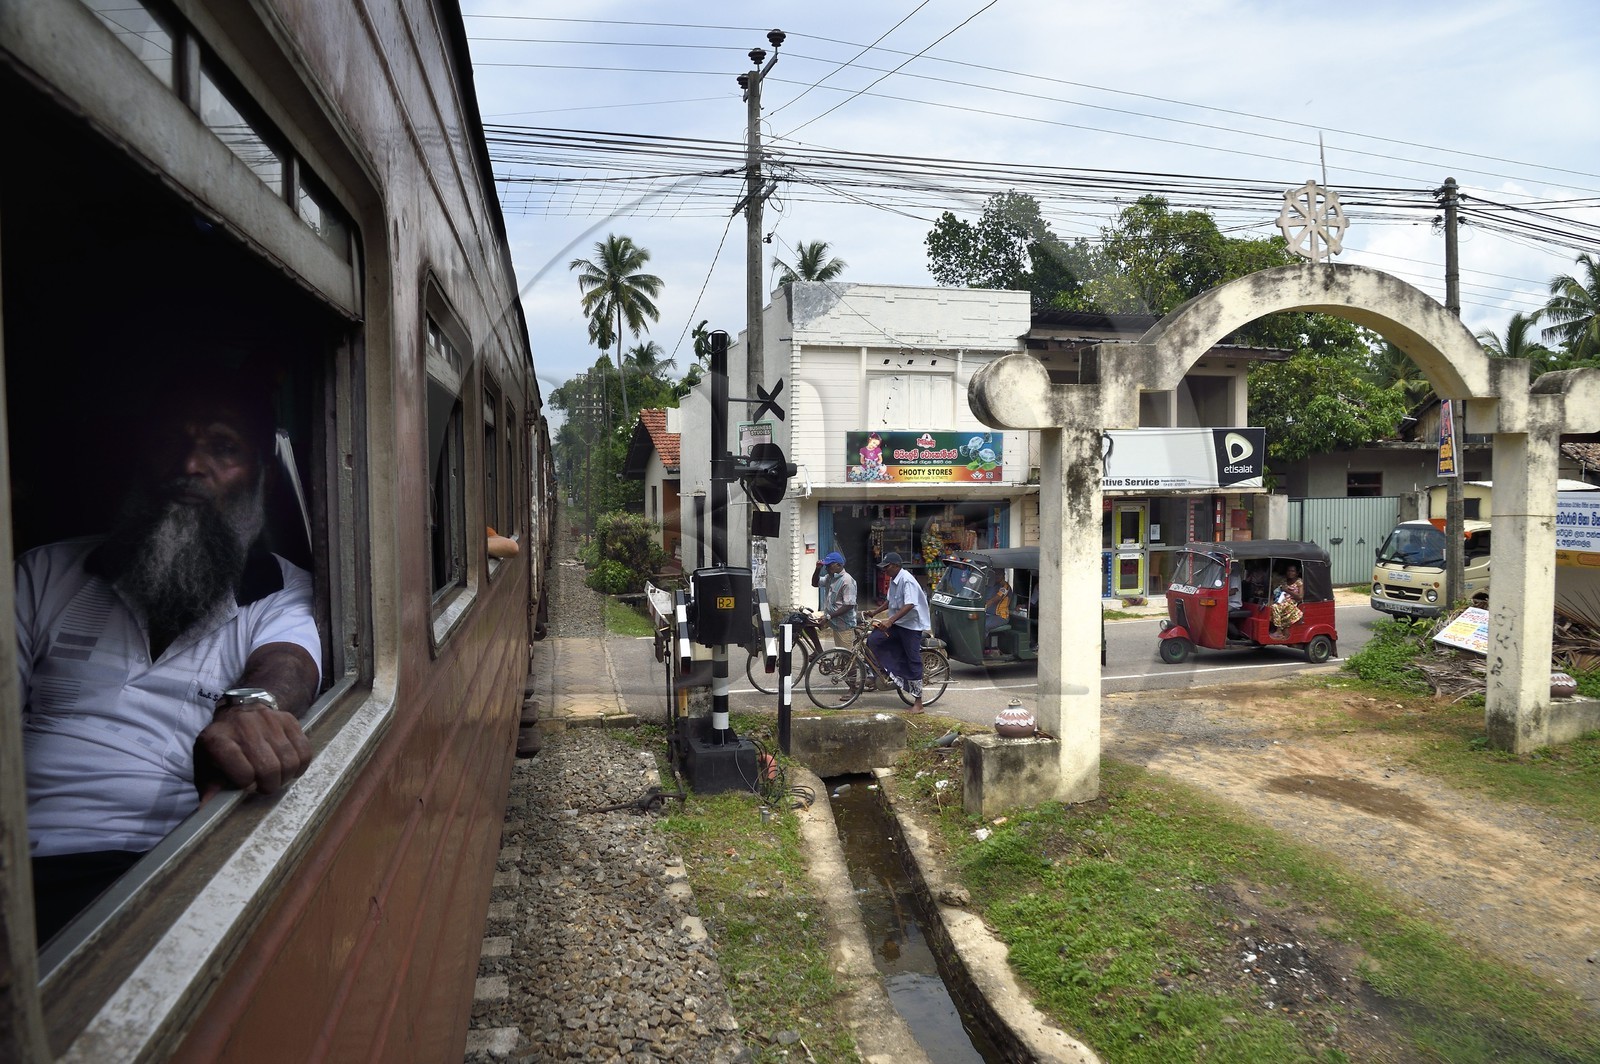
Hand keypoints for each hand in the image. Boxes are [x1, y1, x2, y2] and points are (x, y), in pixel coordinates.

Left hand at [194, 706, 313, 800]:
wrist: (239, 711)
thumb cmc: (222, 745)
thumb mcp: (207, 765)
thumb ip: (209, 788)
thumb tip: (207, 810)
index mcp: (218, 740)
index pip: (242, 772)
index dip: (247, 784)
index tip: (246, 786)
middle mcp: (244, 727)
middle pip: (268, 768)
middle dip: (269, 785)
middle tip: (264, 786)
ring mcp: (269, 721)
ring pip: (289, 761)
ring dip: (285, 776)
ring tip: (276, 777)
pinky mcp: (288, 719)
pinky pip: (304, 750)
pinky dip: (300, 765)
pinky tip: (289, 768)